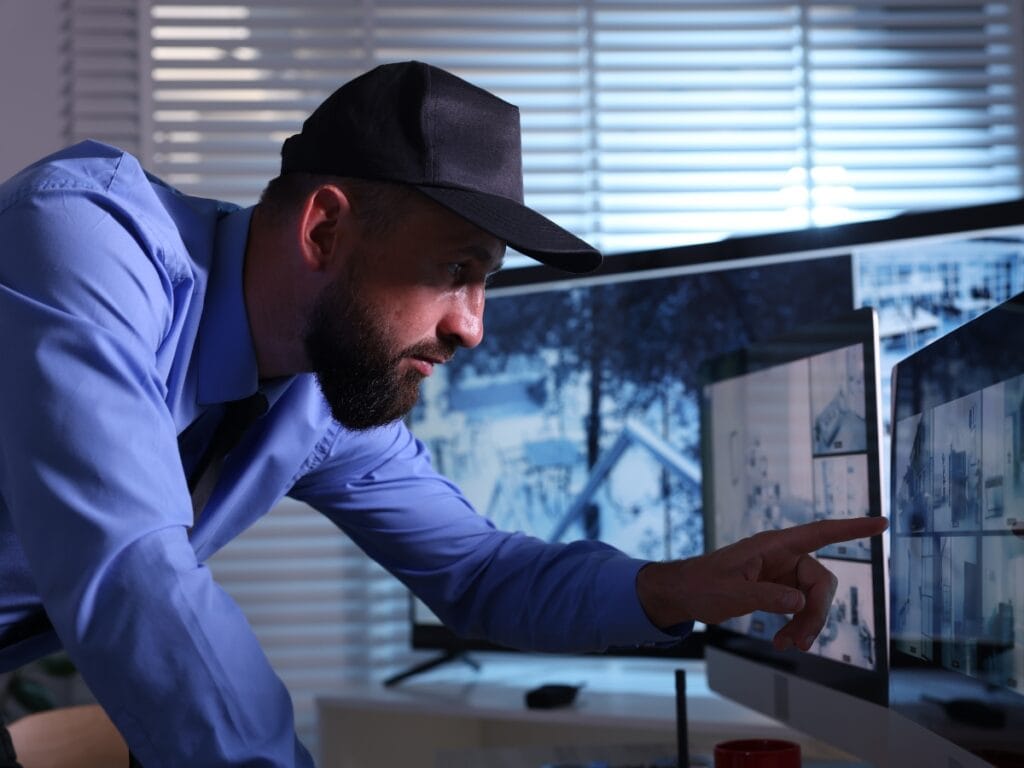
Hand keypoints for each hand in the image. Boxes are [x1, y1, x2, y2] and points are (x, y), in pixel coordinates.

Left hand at [636, 516, 887, 651]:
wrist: (682, 594)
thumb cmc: (700, 585)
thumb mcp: (730, 593)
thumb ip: (765, 597)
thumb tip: (799, 602)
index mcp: (773, 546)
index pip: (820, 533)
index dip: (851, 529)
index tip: (881, 522)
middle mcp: (781, 556)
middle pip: (820, 580)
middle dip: (817, 613)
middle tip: (803, 642)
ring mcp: (780, 573)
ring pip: (812, 598)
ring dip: (806, 624)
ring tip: (788, 645)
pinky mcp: (776, 589)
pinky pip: (800, 607)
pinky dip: (796, 626)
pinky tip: (783, 641)